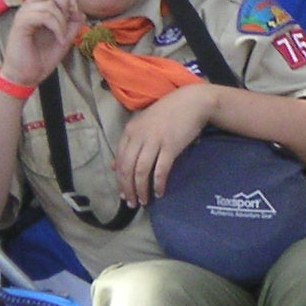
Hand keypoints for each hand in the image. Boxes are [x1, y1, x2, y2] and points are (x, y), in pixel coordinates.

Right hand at [0, 0, 83, 90]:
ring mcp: (24, 15)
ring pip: (48, 3)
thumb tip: (79, 11)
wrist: (27, 76)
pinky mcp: (20, 25)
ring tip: (62, 36)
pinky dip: (56, 27)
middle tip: (67, 17)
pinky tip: (59, 40)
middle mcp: (30, 8)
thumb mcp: (65, 38)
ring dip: (62, 20)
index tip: (72, 14)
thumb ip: (73, 23)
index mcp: (39, 8)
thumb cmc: (42, 57)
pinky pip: (41, 15)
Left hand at [113, 84, 216, 206]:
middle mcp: (139, 136)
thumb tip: (113, 166)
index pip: (119, 160)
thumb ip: (129, 144)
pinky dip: (158, 184)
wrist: (192, 102)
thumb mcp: (143, 126)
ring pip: (140, 171)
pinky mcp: (170, 146)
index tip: (124, 193)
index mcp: (130, 131)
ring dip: (140, 189)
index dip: (120, 179)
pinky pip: (160, 170)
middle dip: (127, 189)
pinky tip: (159, 193)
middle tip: (131, 203)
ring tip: (143, 202)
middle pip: (127, 168)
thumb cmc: (168, 114)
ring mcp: (154, 141)